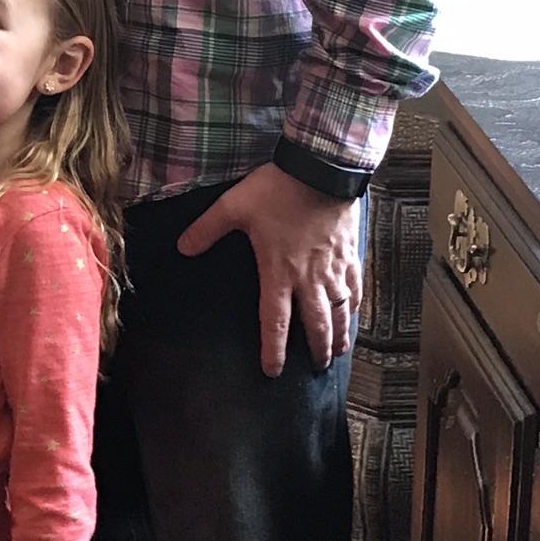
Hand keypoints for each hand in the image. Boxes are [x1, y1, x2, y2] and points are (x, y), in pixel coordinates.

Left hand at [176, 162, 361, 376]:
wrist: (321, 169)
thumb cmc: (278, 190)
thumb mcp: (234, 206)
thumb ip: (207, 229)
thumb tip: (183, 247)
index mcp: (279, 272)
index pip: (275, 321)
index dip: (273, 349)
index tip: (272, 370)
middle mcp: (310, 278)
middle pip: (316, 326)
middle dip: (315, 351)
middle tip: (314, 368)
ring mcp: (334, 268)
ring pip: (340, 313)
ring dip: (338, 336)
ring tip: (336, 353)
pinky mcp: (350, 255)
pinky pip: (356, 288)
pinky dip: (354, 307)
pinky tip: (352, 314)